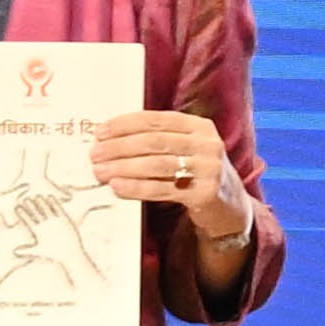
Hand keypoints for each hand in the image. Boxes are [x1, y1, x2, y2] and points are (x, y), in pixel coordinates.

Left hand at [88, 109, 236, 212]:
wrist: (229, 205)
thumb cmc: (196, 173)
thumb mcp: (188, 148)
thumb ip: (160, 140)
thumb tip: (111, 139)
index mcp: (201, 126)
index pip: (157, 120)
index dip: (126, 124)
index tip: (101, 132)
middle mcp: (208, 144)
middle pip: (155, 142)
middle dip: (120, 147)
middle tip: (95, 154)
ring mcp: (209, 169)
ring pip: (156, 165)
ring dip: (123, 167)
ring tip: (101, 171)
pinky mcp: (205, 194)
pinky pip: (162, 189)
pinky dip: (136, 187)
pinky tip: (118, 186)